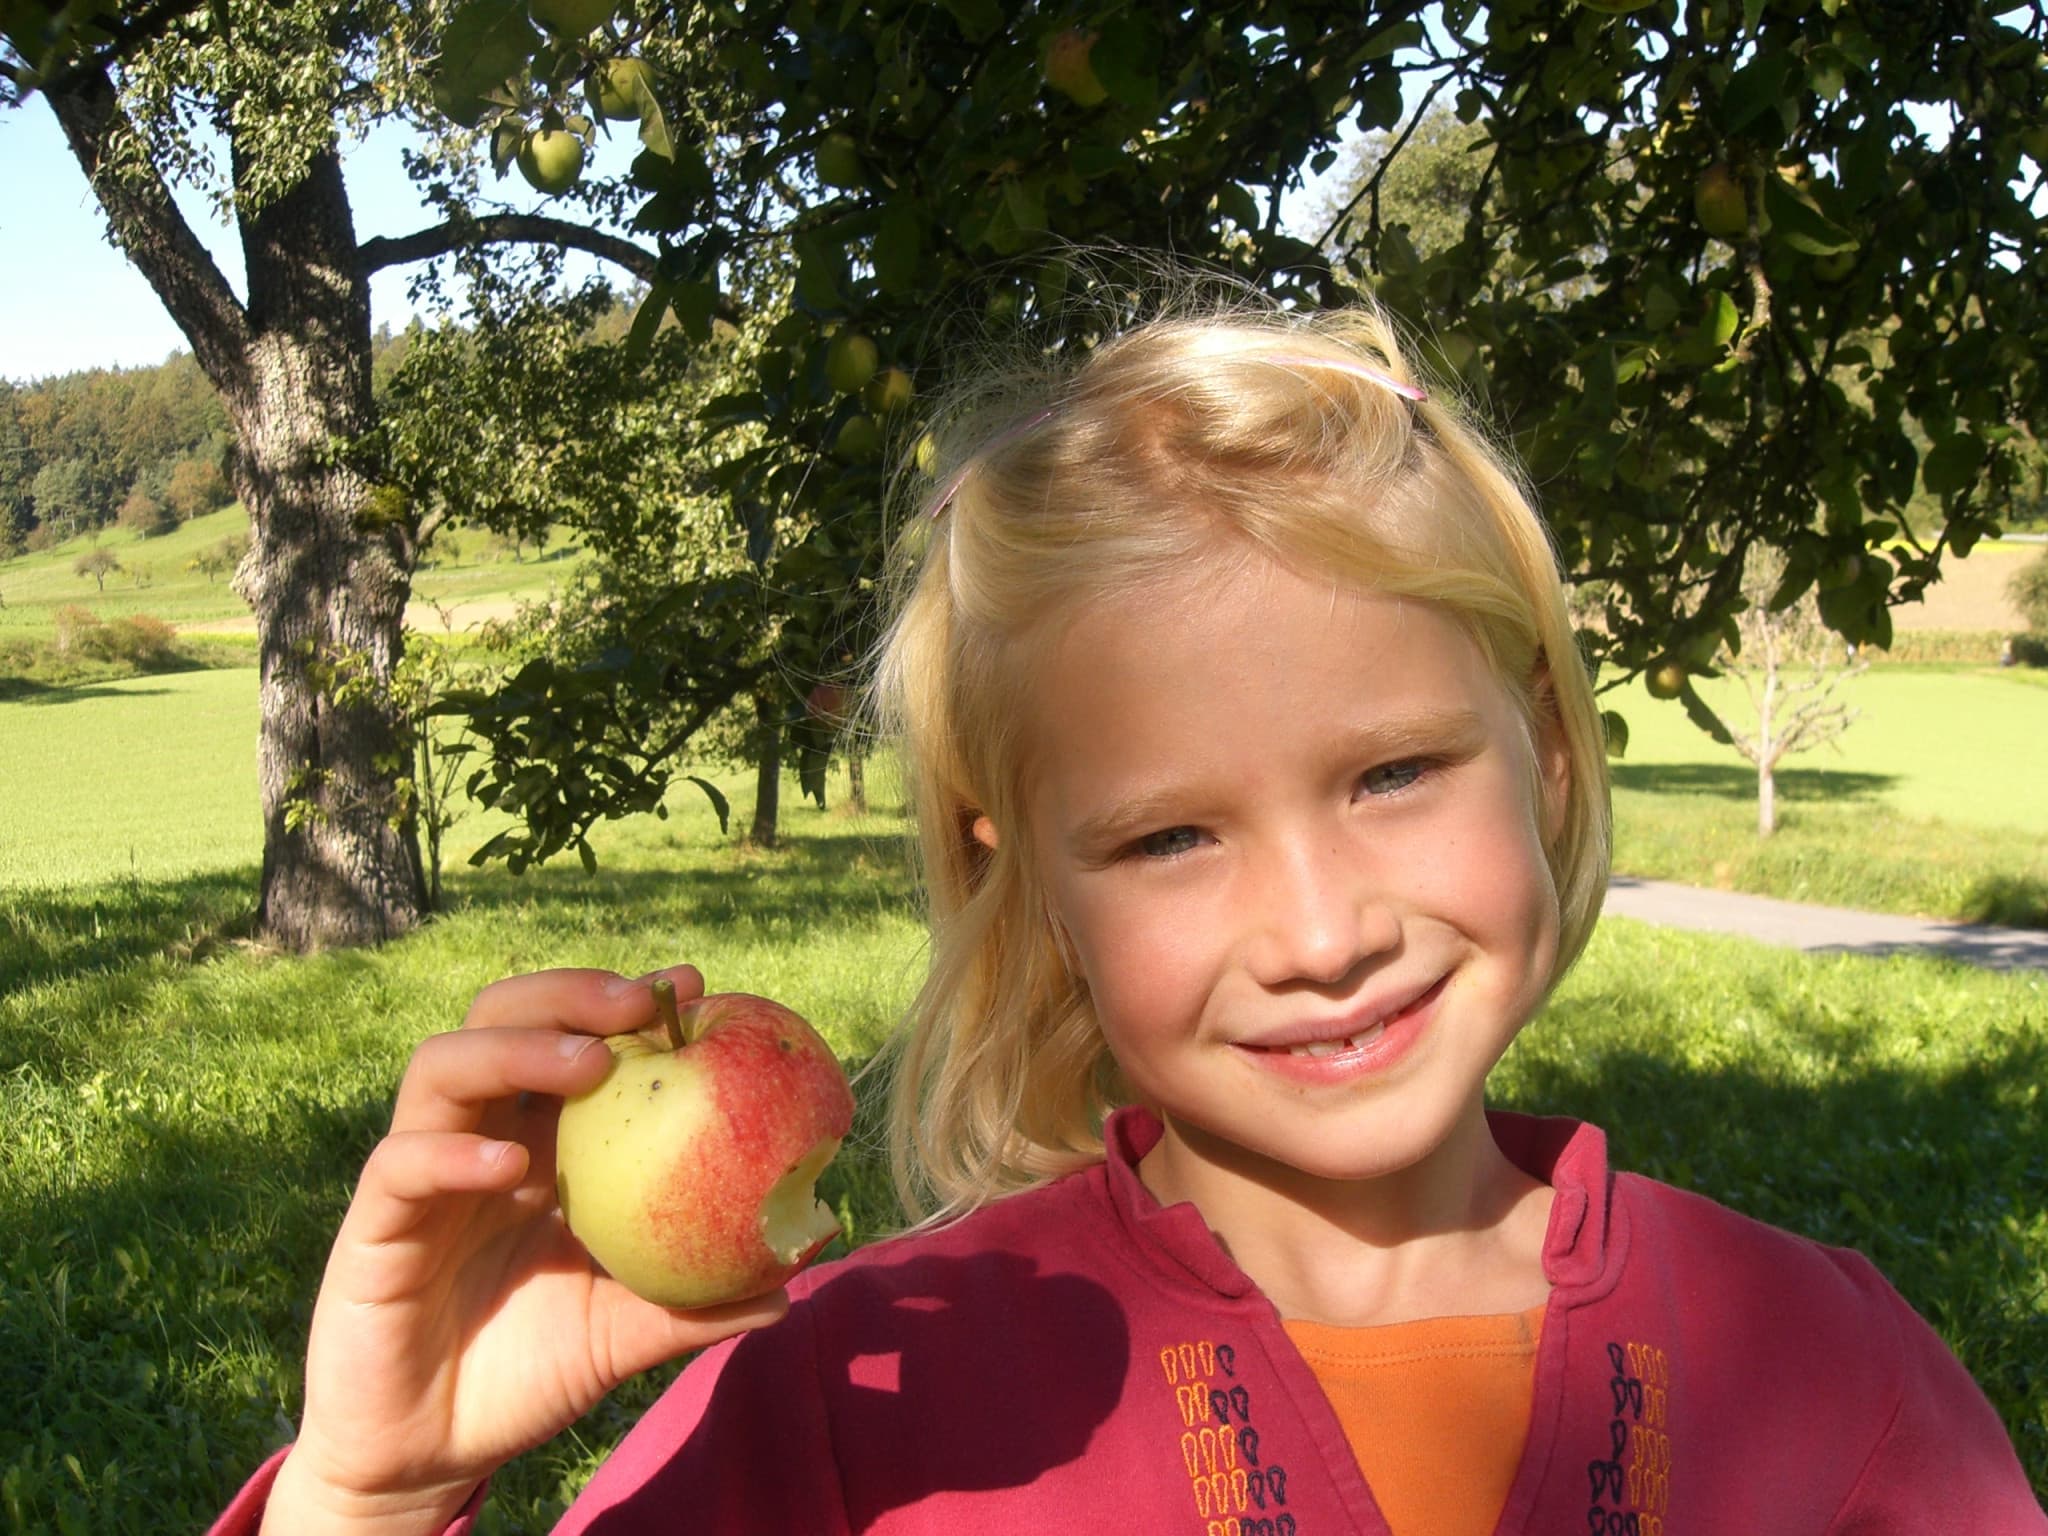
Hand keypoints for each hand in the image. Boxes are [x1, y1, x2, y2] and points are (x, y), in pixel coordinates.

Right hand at [262, 967, 790, 1535]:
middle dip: (569, 994)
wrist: (432, 1454)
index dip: (626, 1001)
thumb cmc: (533, 1373)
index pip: (575, 1037)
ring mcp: (422, 1172)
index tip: (690, 985)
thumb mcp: (627, 1335)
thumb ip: (699, 1306)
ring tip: (587, 1065)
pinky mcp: (374, 1226)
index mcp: (543, 1141)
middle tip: (636, 1005)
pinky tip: (509, 1167)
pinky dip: (452, 1153)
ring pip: (442, 1065)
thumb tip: (791, 1284)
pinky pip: (400, 1165)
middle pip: (502, 1016)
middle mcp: (480, 1135)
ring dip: (516, 1048)